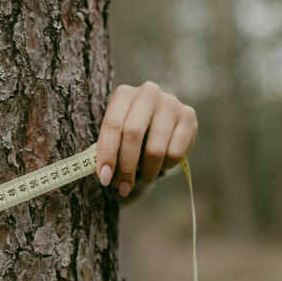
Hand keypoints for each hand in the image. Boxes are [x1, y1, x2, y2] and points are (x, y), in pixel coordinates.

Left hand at [94, 81, 197, 196]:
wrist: (162, 118)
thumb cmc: (131, 127)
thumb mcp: (115, 132)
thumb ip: (104, 147)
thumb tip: (92, 167)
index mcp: (124, 94)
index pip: (112, 125)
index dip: (107, 154)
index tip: (104, 177)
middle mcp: (148, 93)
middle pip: (133, 135)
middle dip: (126, 167)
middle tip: (122, 187)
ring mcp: (170, 103)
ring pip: (155, 148)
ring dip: (147, 171)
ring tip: (144, 175)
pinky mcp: (189, 116)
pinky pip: (175, 152)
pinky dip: (166, 166)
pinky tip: (162, 164)